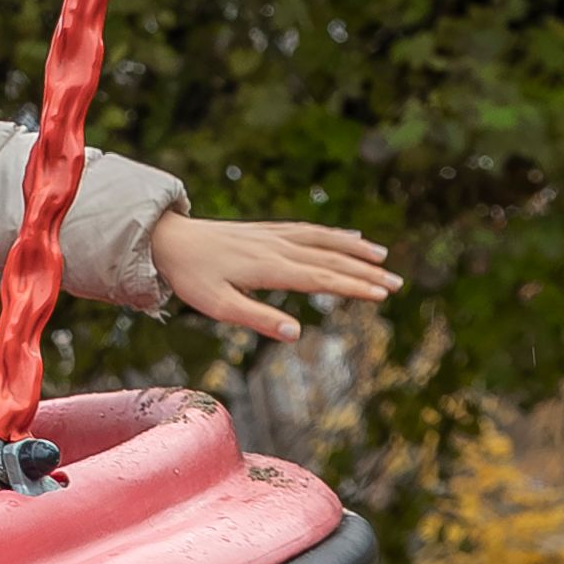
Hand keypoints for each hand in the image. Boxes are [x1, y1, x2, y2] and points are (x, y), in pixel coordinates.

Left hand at [148, 210, 401, 346]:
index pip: (321, 278)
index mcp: (269, 268)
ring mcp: (273, 235)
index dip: (353, 286)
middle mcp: (277, 247)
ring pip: (323, 240)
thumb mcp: (219, 306)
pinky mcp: (266, 230)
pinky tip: (350, 237)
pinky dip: (333, 234)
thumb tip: (298, 334)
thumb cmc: (191, 277)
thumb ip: (259, 319)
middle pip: (330, 259)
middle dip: (365, 272)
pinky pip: (308, 230)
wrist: (167, 239)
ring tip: (383, 259)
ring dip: (355, 250)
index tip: (382, 295)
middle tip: (397, 285)